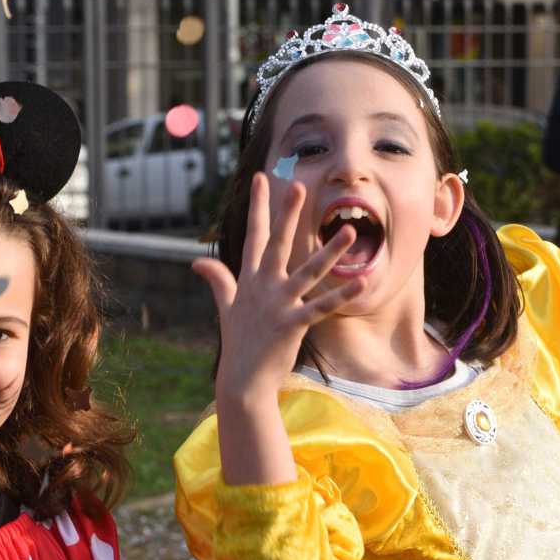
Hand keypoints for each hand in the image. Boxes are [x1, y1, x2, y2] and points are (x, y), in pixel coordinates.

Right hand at [193, 173, 366, 406]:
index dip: (259, 207)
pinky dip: (341, 295)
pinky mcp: (292, 325)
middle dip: (288, 215)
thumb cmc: (239, 342)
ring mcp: (278, 305)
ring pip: (308, 272)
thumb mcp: (226, 307)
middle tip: (299, 186)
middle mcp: (264, 287)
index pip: (255, 236)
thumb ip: (218, 281)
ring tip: (351, 232)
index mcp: (250, 280)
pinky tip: (361, 282)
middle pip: (278, 244)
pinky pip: (322, 306)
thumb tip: (197, 262)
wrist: (242, 380)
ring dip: (330, 252)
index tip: (263, 179)